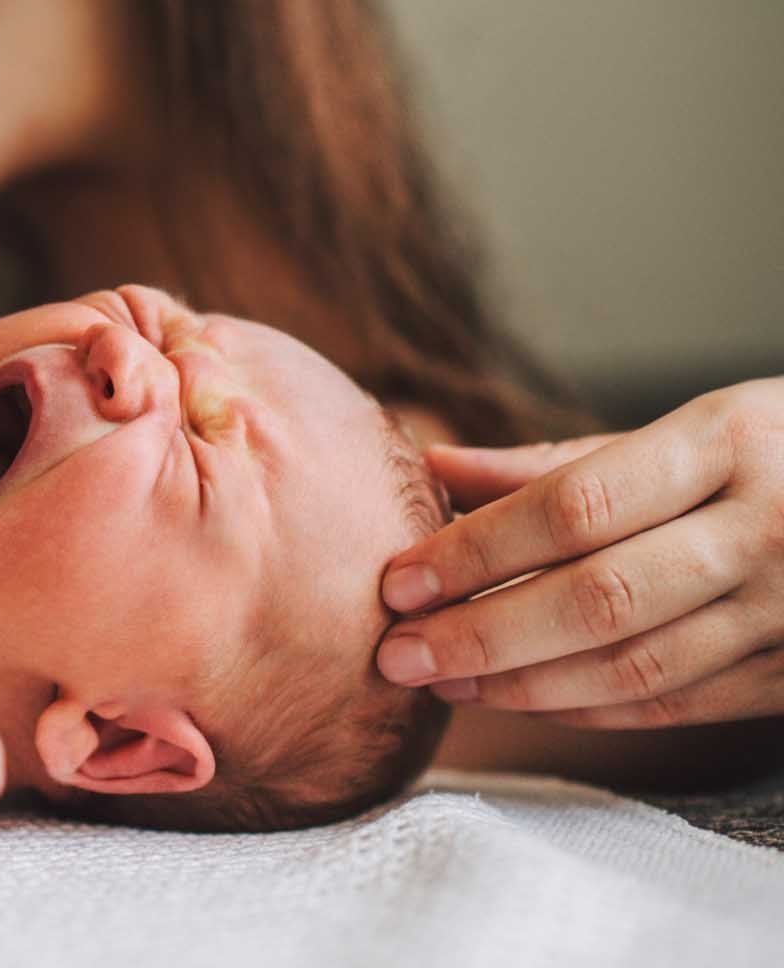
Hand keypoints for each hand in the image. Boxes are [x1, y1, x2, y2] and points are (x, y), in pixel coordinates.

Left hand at [376, 378, 783, 728]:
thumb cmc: (782, 452)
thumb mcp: (692, 429)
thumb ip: (563, 460)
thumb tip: (433, 466)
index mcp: (731, 440)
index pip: (576, 506)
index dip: (476, 550)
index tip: (396, 579)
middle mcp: (769, 527)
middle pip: (597, 598)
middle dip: (480, 634)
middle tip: (394, 653)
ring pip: (635, 665)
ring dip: (521, 684)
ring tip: (440, 681)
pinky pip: (679, 703)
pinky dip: (588, 710)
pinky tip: (520, 701)